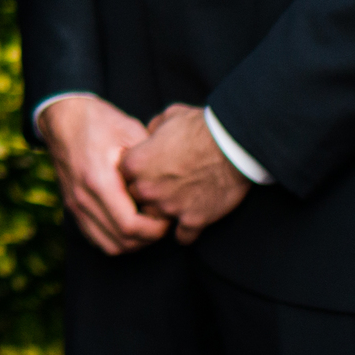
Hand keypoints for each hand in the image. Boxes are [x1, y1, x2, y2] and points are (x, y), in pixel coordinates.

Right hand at [39, 94, 173, 254]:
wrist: (62, 117)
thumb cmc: (98, 121)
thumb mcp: (130, 131)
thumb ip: (150, 160)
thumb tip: (170, 186)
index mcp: (97, 180)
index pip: (130, 226)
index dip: (155, 229)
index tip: (167, 213)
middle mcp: (83, 198)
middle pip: (122, 242)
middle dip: (148, 238)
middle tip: (161, 219)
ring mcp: (75, 205)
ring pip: (109, 246)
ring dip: (133, 242)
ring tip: (146, 223)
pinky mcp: (72, 207)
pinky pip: (96, 238)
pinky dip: (116, 239)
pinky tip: (128, 223)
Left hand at [120, 102, 251, 243]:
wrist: (233, 146)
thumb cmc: (200, 127)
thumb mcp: (167, 117)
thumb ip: (151, 129)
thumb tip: (149, 135)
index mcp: (135, 163)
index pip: (120, 175)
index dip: (133, 172)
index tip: (144, 170)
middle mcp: (147, 188)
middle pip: (135, 198)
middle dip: (146, 193)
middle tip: (161, 187)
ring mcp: (169, 206)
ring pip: (155, 220)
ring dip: (163, 214)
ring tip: (174, 205)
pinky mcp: (193, 220)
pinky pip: (182, 237)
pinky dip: (186, 232)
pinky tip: (189, 223)